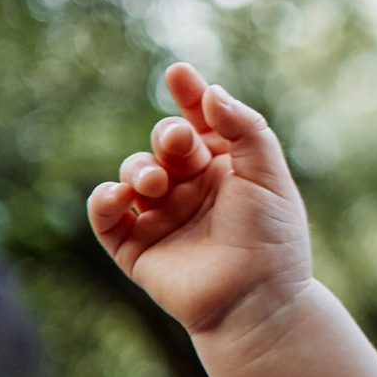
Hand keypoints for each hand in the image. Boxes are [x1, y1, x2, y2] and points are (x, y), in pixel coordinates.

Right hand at [86, 62, 309, 337]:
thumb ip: (246, 129)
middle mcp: (191, 188)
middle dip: (168, 137)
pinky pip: (106, 216)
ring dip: (140, 169)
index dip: (189, 96)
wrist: (259, 302)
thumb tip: (212, 91)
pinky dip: (104, 200)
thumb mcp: (269, 176)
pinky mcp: (136, 247)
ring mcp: (162, 216)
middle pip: (165, 143)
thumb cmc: (272, 240)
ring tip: (156, 184)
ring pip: (134, 172)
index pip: (201, 122)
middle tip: (180, 143)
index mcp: (226, 168)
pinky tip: (119, 195)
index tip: (179, 74)